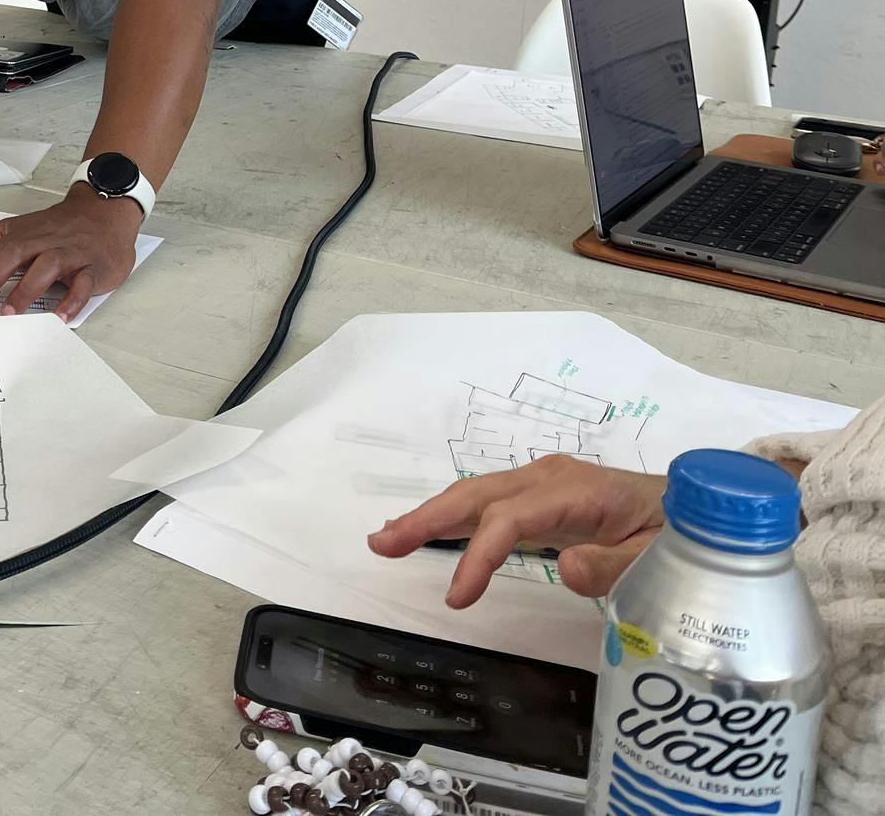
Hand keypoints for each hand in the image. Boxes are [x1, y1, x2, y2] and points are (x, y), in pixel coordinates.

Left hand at [0, 185, 142, 320]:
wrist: (104, 211)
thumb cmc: (57, 226)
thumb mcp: (15, 230)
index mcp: (20, 235)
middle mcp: (42, 242)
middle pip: (12, 255)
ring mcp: (69, 253)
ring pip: (47, 266)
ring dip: (26, 289)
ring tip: (9, 315)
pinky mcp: (94, 266)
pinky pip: (84, 284)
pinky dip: (72, 301)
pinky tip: (59, 318)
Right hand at [367, 455, 667, 608]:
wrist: (696, 507)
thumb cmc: (678, 532)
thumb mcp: (660, 556)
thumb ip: (614, 564)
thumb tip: (562, 565)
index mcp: (574, 491)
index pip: (510, 519)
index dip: (478, 555)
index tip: (457, 598)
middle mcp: (547, 479)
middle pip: (476, 496)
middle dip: (426, 518)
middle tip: (381, 544)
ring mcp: (540, 485)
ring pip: (475, 497)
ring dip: (430, 516)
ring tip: (387, 539)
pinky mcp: (538, 498)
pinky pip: (487, 506)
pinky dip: (452, 518)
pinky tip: (428, 530)